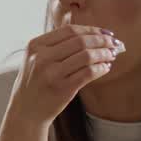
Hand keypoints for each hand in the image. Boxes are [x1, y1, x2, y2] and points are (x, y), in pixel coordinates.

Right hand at [7, 19, 122, 126]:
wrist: (26, 111)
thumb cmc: (36, 83)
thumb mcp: (36, 59)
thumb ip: (57, 45)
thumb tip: (95, 34)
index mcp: (35, 45)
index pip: (70, 30)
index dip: (92, 30)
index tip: (106, 33)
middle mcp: (42, 57)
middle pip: (80, 41)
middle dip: (102, 41)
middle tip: (114, 44)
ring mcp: (51, 73)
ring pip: (87, 56)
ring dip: (104, 54)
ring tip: (112, 55)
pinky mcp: (62, 88)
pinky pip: (88, 73)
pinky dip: (101, 68)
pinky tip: (105, 68)